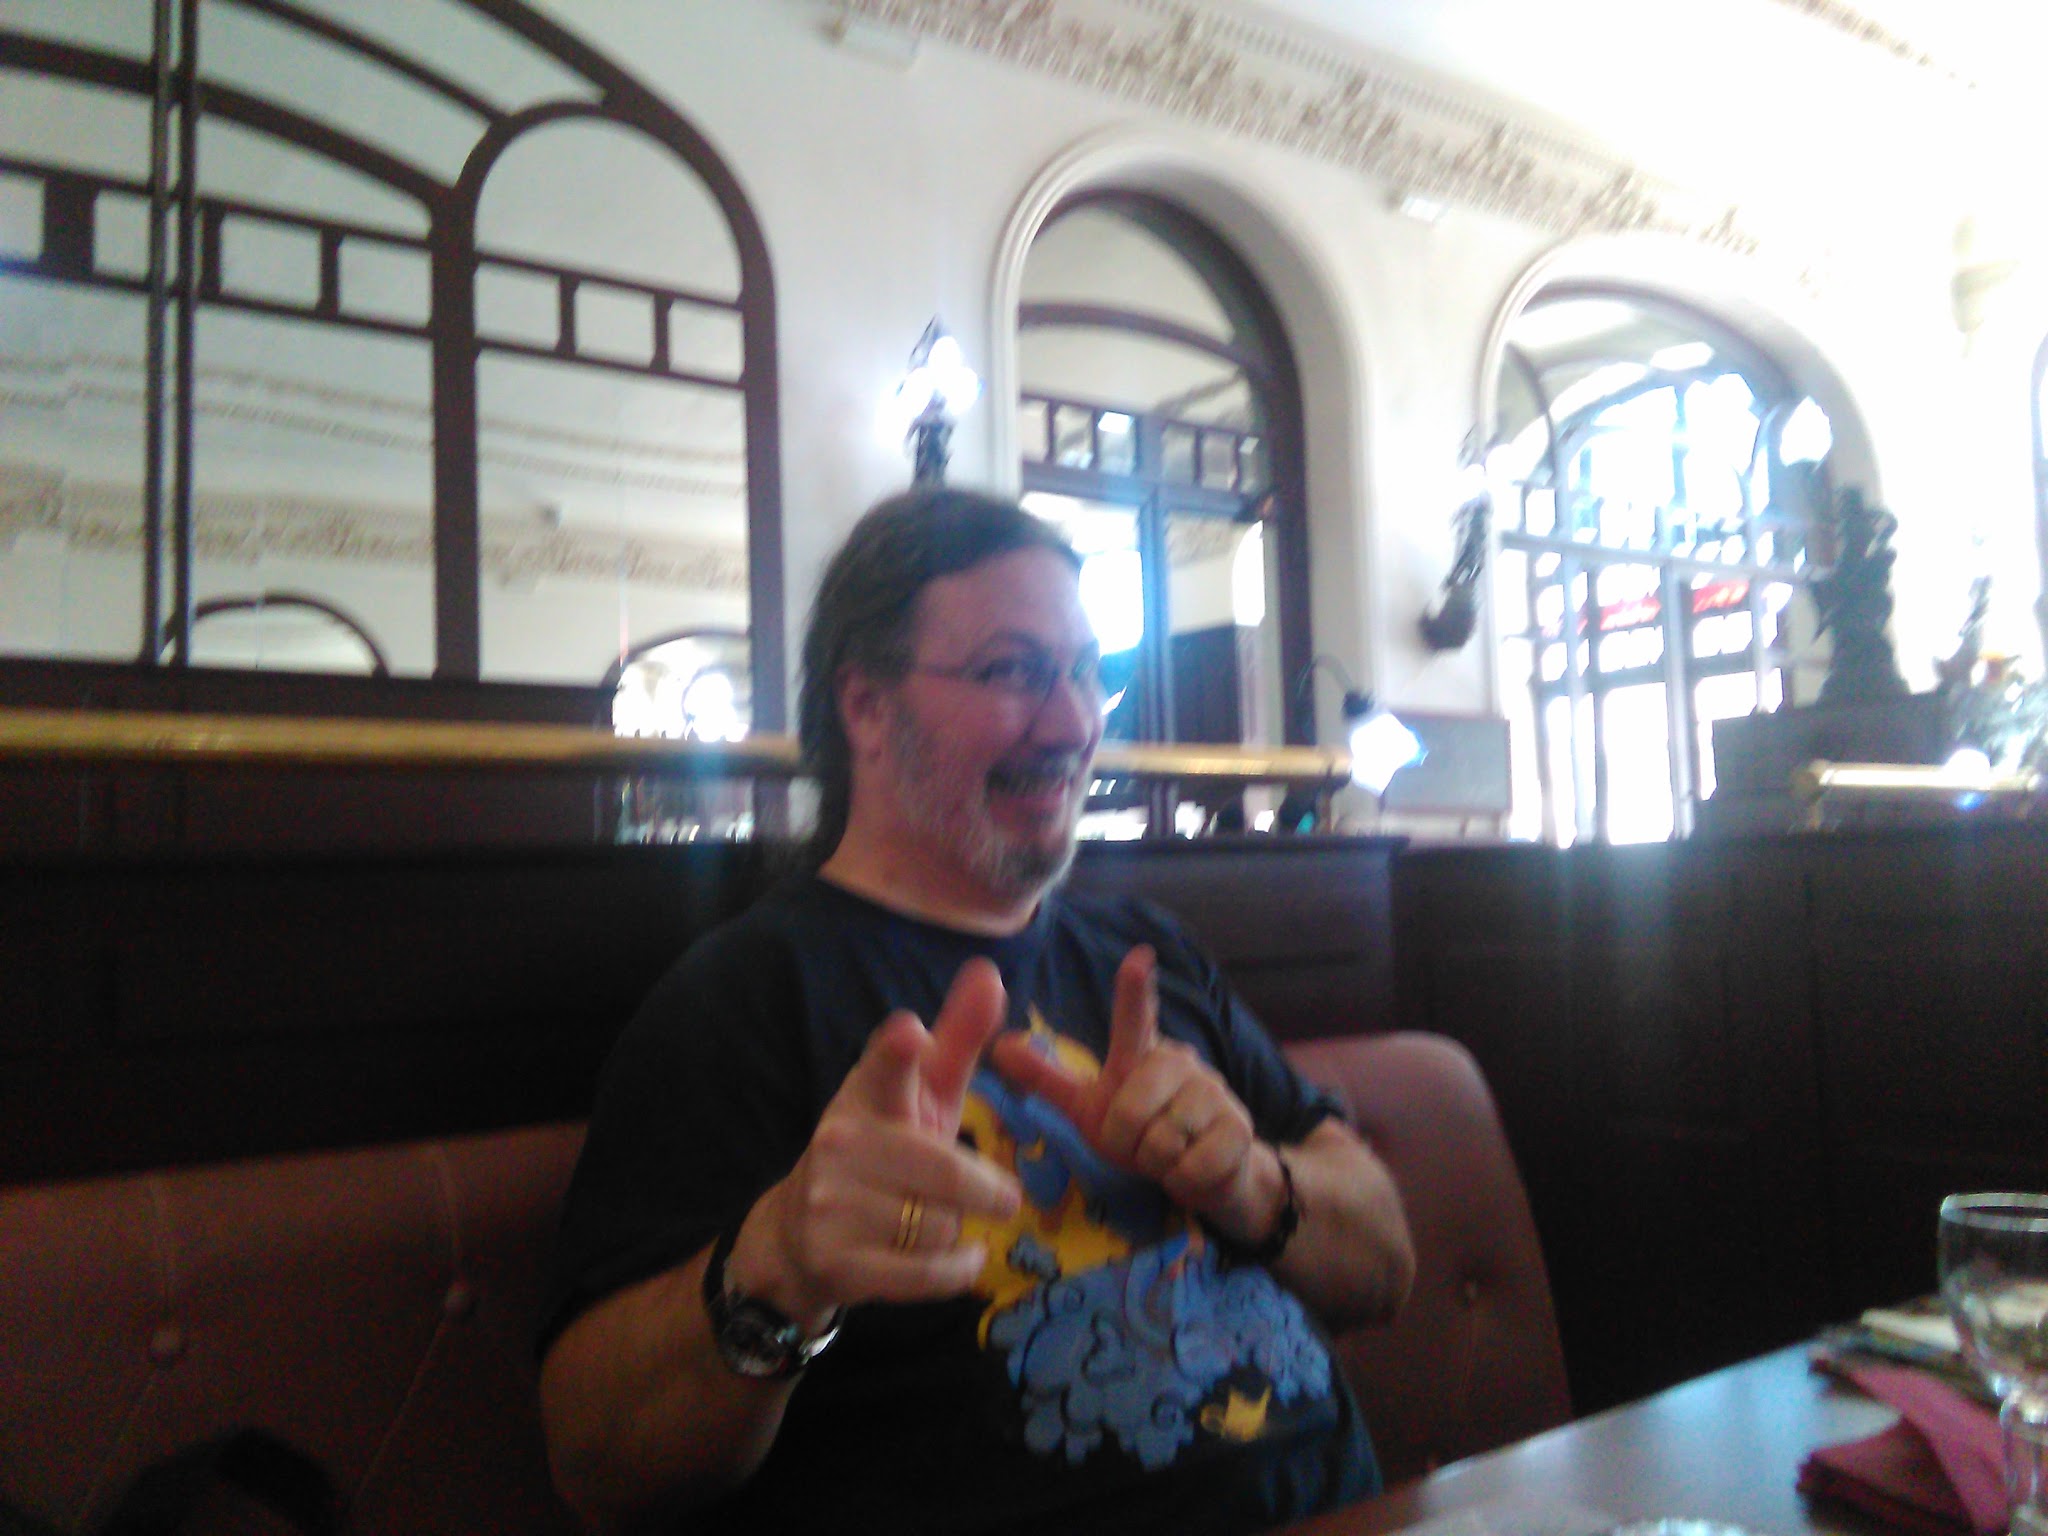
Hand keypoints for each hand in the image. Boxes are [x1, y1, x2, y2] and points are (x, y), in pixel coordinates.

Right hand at [732, 960, 1023, 1326]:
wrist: (796, 1238)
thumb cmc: (882, 1152)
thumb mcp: (920, 1094)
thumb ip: (957, 1038)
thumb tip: (989, 972)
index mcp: (866, 1095)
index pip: (882, 1068)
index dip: (896, 1052)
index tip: (909, 1034)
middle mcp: (840, 1143)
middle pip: (943, 1169)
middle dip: (985, 1189)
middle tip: (1004, 1197)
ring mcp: (831, 1205)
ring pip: (941, 1225)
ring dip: (956, 1230)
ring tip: (936, 1222)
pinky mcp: (836, 1262)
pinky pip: (927, 1274)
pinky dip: (957, 1271)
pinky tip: (962, 1259)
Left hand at [989, 945, 1276, 1241]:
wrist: (1205, 1174)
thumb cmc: (1141, 1133)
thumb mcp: (1089, 1108)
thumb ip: (1048, 1079)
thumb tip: (999, 1046)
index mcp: (1143, 1054)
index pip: (1137, 1018)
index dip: (1135, 990)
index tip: (1139, 958)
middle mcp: (1182, 1062)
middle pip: (1130, 1112)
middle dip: (1126, 1142)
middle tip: (1140, 1142)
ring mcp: (1215, 1092)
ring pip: (1161, 1142)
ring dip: (1156, 1162)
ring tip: (1168, 1153)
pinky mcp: (1238, 1128)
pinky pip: (1191, 1166)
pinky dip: (1183, 1178)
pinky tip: (1192, 1167)